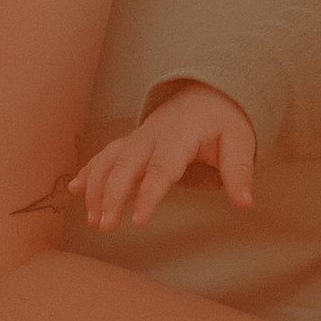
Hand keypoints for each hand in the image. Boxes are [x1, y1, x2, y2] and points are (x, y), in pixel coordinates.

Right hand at [73, 87, 256, 229]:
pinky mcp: (129, 142)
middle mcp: (151, 136)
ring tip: (93, 220)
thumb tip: (245, 203)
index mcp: (179, 137)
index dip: (148, 195)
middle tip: (105, 227)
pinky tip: (75, 189)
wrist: (207, 93)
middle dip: (112, 196)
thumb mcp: (239, 142)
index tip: (137, 221)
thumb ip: (239, 172)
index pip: (161, 169)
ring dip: (96, 189)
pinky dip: (89, 171)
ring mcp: (137, 138)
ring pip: (109, 161)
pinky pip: (104, 155)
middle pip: (125, 166)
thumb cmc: (224, 122)